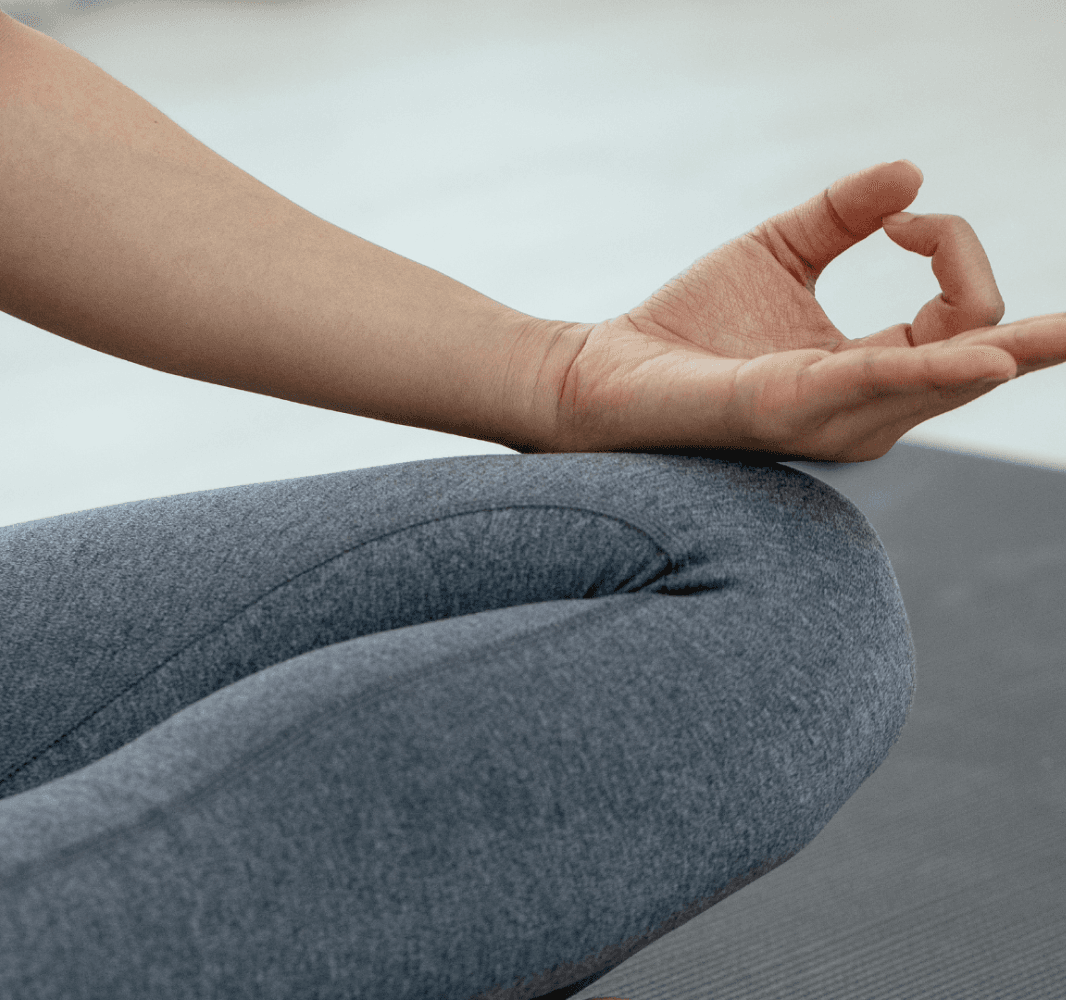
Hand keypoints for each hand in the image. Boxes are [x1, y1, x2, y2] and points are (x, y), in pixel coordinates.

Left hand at [548, 161, 1065, 461]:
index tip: (898, 216)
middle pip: (979, 354)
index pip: (964, 318)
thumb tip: (913, 172)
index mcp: (871, 372)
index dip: (953, 250)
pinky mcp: (788, 407)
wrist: (608, 368)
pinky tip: (982, 355)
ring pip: (948, 379)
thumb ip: (842, 215)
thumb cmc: (689, 325)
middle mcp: (867, 407)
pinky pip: (875, 383)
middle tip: (988, 264)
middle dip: (1015, 310)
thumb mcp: (779, 252)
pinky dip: (930, 366)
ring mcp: (834, 416)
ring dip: (1003, 347)